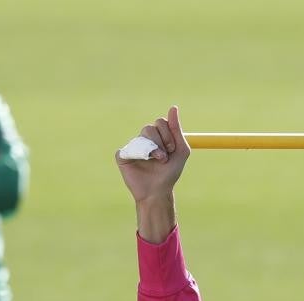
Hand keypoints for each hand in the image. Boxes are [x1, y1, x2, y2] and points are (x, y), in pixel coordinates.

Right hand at [116, 106, 190, 241]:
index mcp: (158, 137)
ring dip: (153, 148)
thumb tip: (173, 107)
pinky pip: (129, 148)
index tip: (172, 148)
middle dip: (161, 141)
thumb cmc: (170, 173)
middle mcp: (145, 140)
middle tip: (165, 156)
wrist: (158, 192)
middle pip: (150, 127)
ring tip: (157, 160)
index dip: (168, 133)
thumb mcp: (180, 150)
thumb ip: (177, 129)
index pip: (161, 122)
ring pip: (141, 136)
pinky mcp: (123, 156)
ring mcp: (133, 147)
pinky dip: (138, 155)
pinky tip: (142, 163)